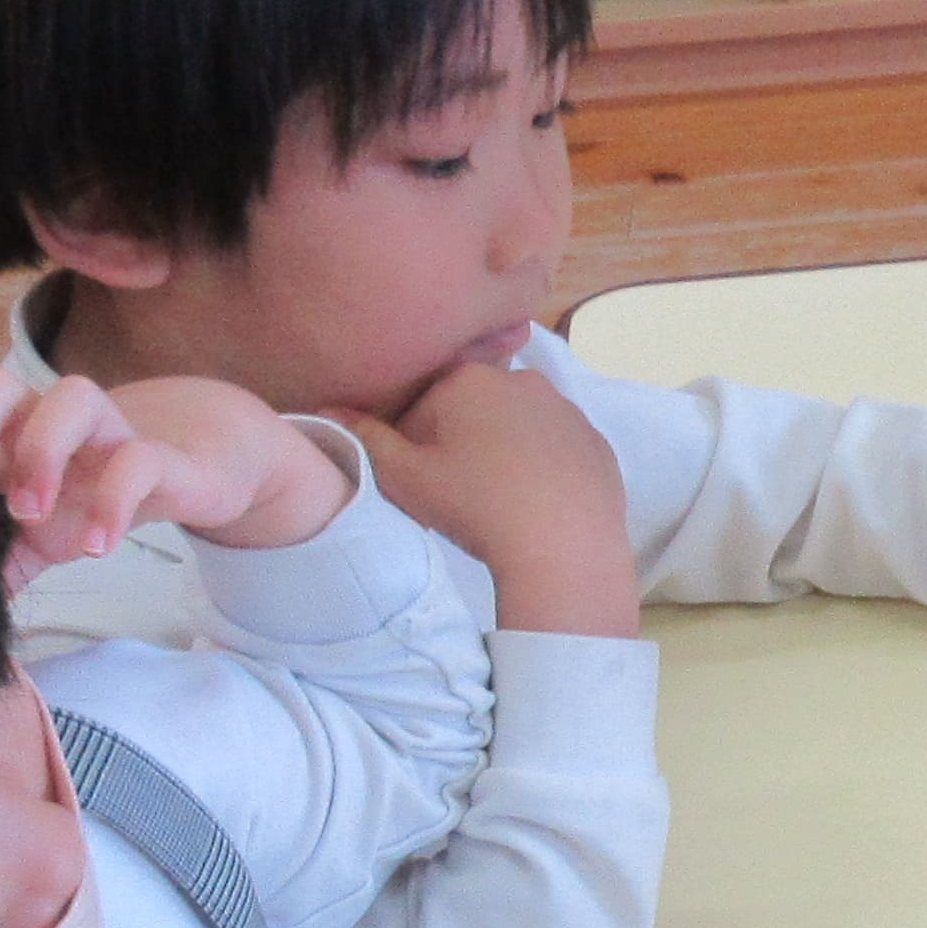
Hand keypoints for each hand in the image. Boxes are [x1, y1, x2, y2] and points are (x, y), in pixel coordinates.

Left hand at [0, 364, 347, 584]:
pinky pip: (138, 460)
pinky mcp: (161, 457)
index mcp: (8, 438)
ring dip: (42, 451)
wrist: (195, 471)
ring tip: (33, 516)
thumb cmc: (96, 497)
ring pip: (71, 397)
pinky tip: (97, 548)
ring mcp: (107, 434)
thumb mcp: (36, 541)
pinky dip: (114, 502)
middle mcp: (48, 423)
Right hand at [336, 359, 639, 638]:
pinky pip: (557, 450)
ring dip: (502, 451)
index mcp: (469, 379)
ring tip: (498, 500)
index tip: (420, 478)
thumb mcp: (405, 478)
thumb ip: (365, 439)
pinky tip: (537, 504)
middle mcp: (522, 380)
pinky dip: (544, 468)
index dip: (413, 442)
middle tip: (458, 492)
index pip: (423, 403)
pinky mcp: (598, 444)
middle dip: (459, 440)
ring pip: (518, 425)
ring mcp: (568, 410)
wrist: (564, 548)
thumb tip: (328, 410)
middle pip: (473, 408)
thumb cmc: (475, 507)